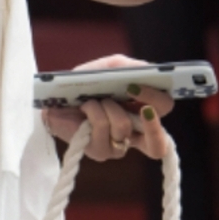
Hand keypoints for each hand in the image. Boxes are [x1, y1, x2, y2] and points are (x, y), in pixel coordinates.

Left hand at [42, 53, 172, 163]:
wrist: (54, 101)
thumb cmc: (86, 86)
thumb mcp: (108, 68)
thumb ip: (130, 67)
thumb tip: (149, 70)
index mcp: (143, 112)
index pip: (164, 110)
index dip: (157, 98)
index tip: (138, 83)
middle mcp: (135, 135)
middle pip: (158, 144)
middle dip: (148, 117)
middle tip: (130, 90)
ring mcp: (118, 147)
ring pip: (124, 125)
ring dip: (107, 104)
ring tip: (93, 99)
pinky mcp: (100, 152)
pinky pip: (102, 126)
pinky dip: (92, 110)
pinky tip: (84, 108)